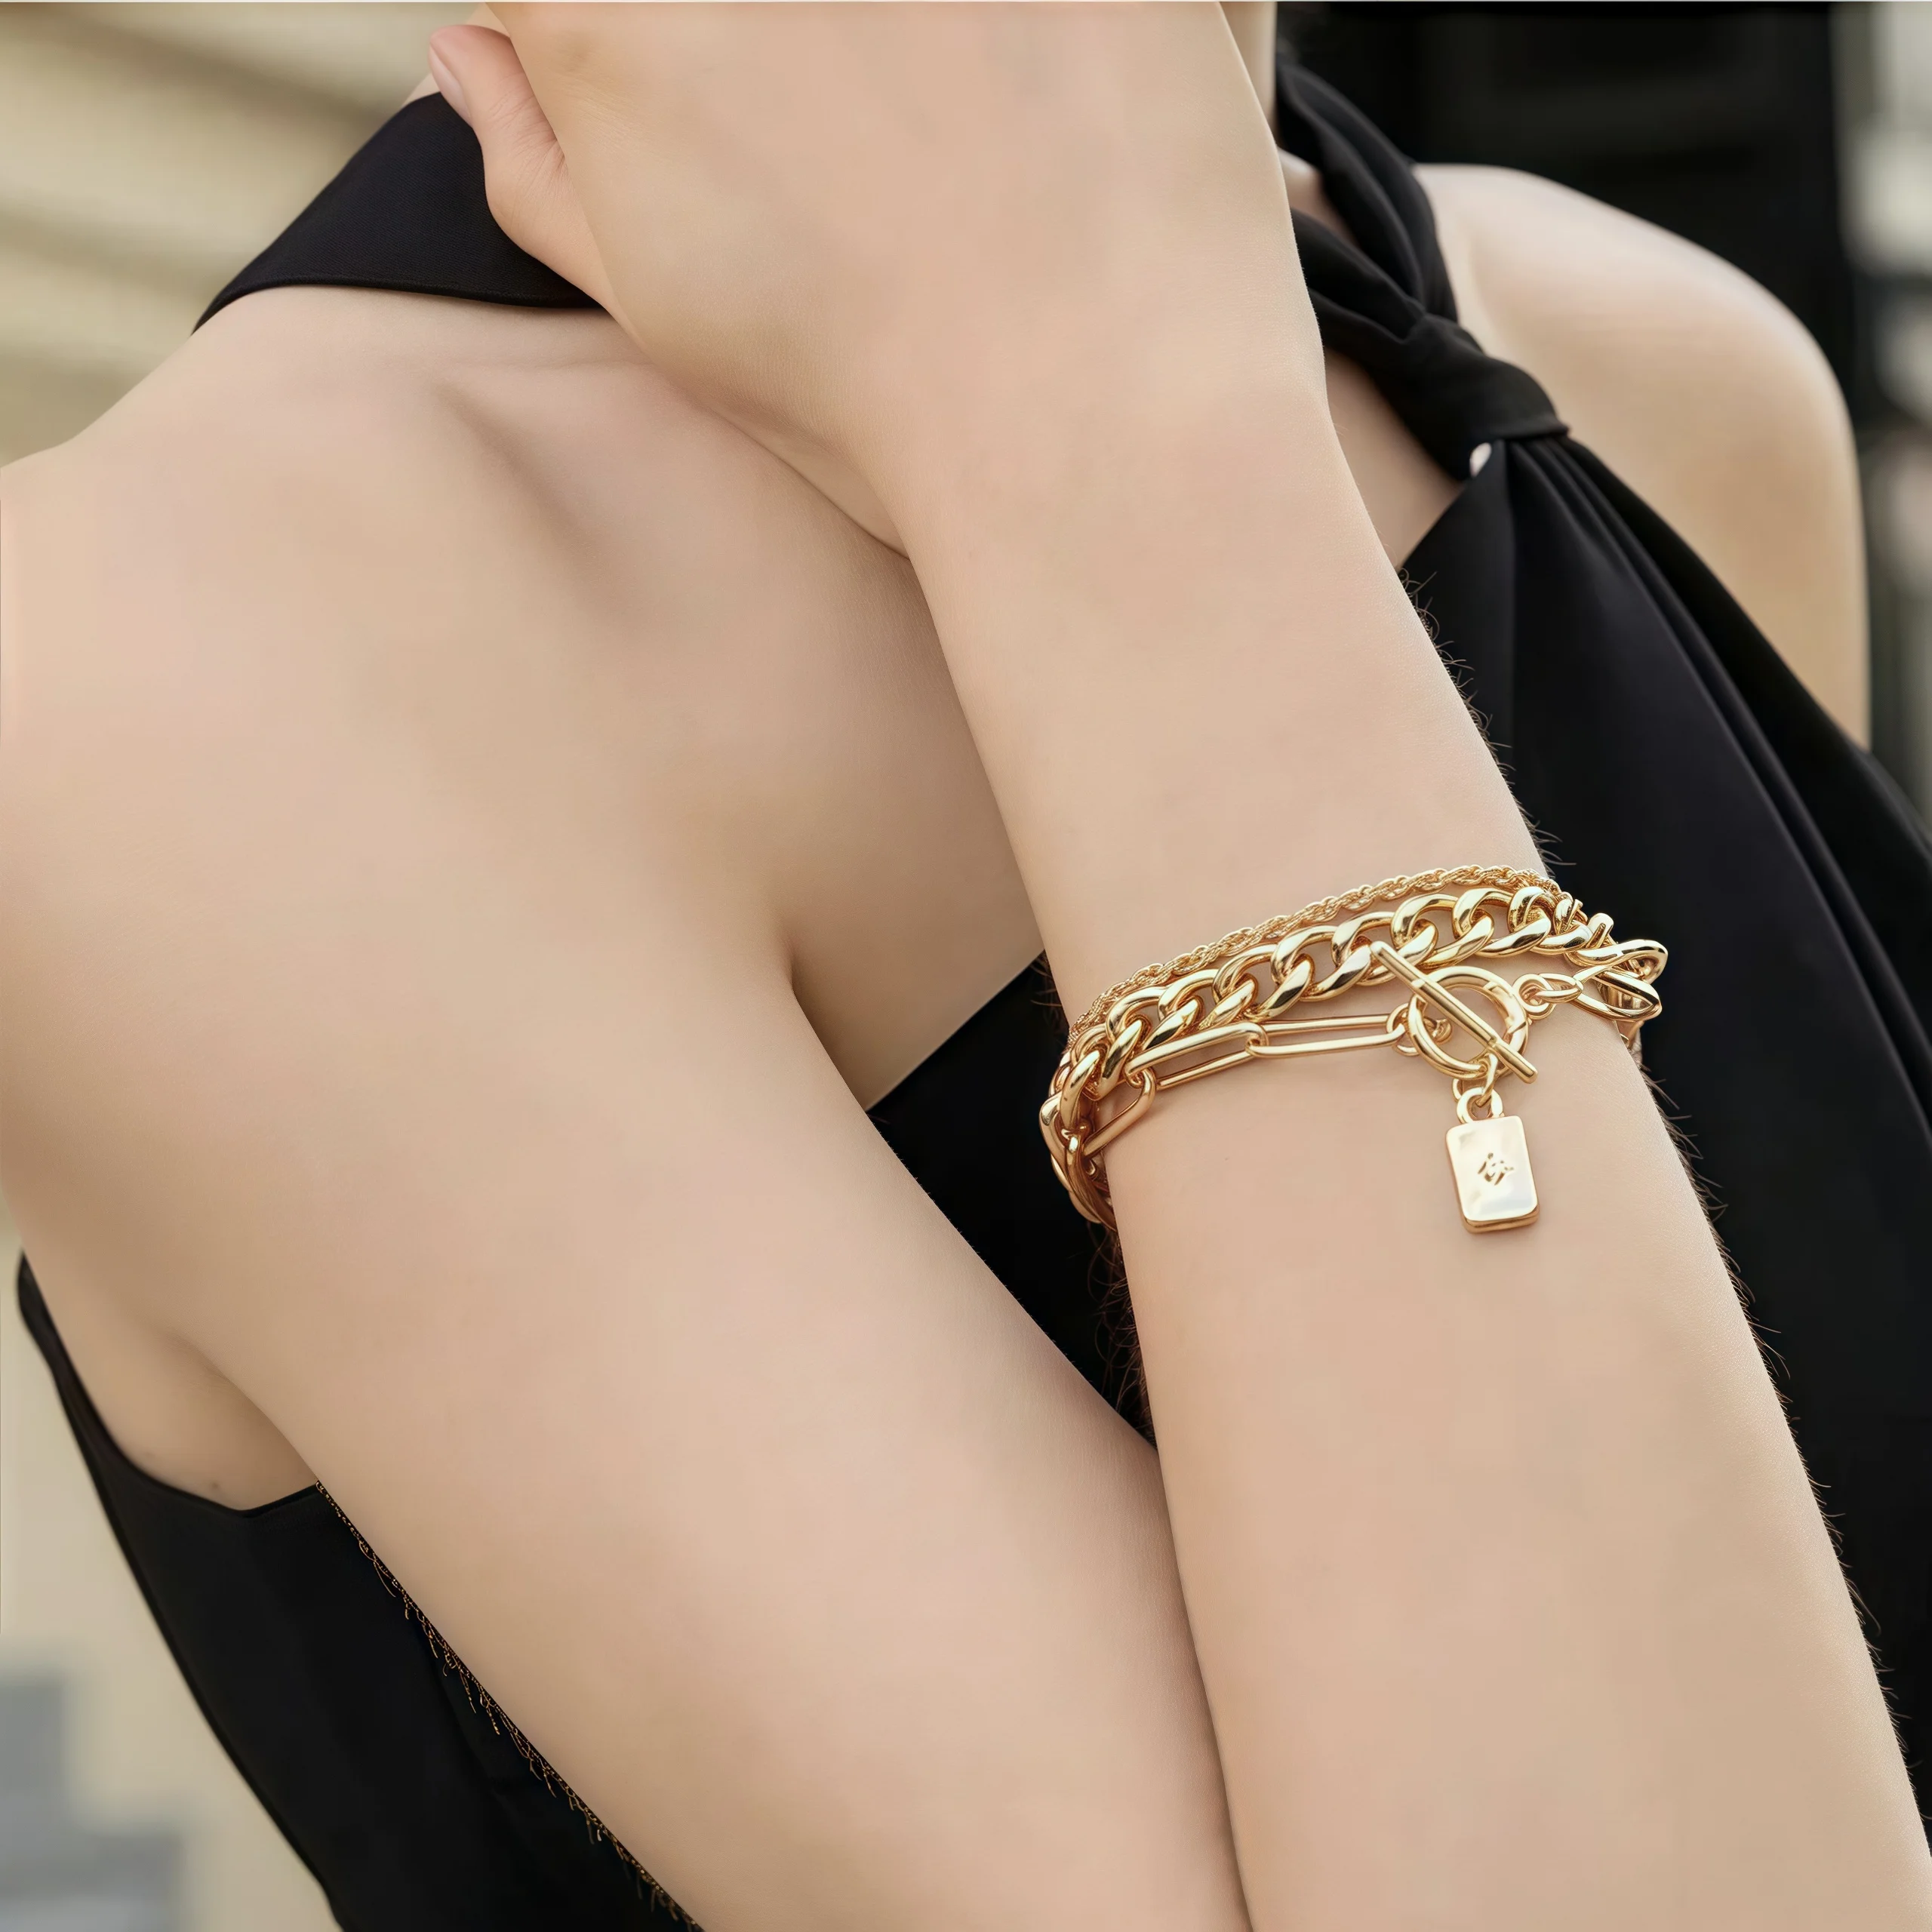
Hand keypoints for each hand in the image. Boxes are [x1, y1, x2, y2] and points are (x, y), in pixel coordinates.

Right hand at [427, 6, 1301, 544]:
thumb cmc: (879, 398)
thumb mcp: (671, 312)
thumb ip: (544, 169)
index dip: (648, 54)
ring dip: (918, 43)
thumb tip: (465, 57)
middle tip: (867, 136)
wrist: (1095, 425)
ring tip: (970, 129)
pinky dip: (1060, 30)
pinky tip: (1061, 101)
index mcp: (621, 19)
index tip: (732, 124)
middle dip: (780, 49)